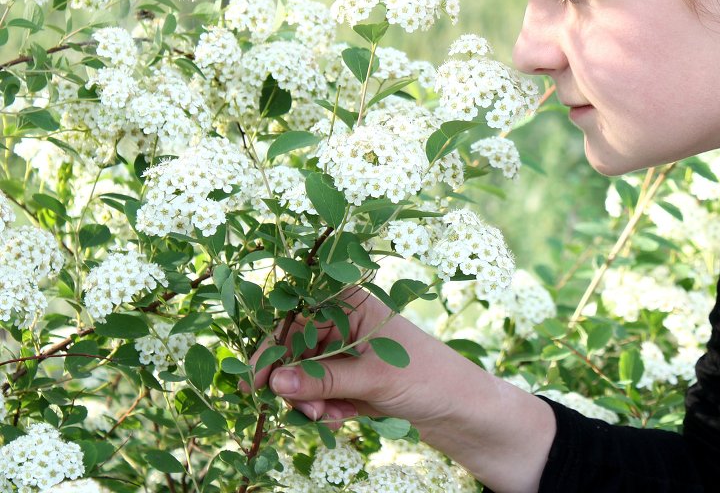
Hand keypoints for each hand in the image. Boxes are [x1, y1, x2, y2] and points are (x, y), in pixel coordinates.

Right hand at [250, 286, 555, 491]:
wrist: (459, 407)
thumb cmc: (426, 377)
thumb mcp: (374, 379)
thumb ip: (325, 379)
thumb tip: (276, 381)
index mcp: (351, 303)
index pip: (296, 320)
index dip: (273, 350)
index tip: (257, 384)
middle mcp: (343, 321)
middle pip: (294, 350)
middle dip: (296, 384)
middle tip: (308, 413)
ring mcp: (344, 350)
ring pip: (302, 375)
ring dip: (310, 401)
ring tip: (332, 418)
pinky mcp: (348, 376)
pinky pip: (317, 392)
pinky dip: (324, 408)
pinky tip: (343, 419)